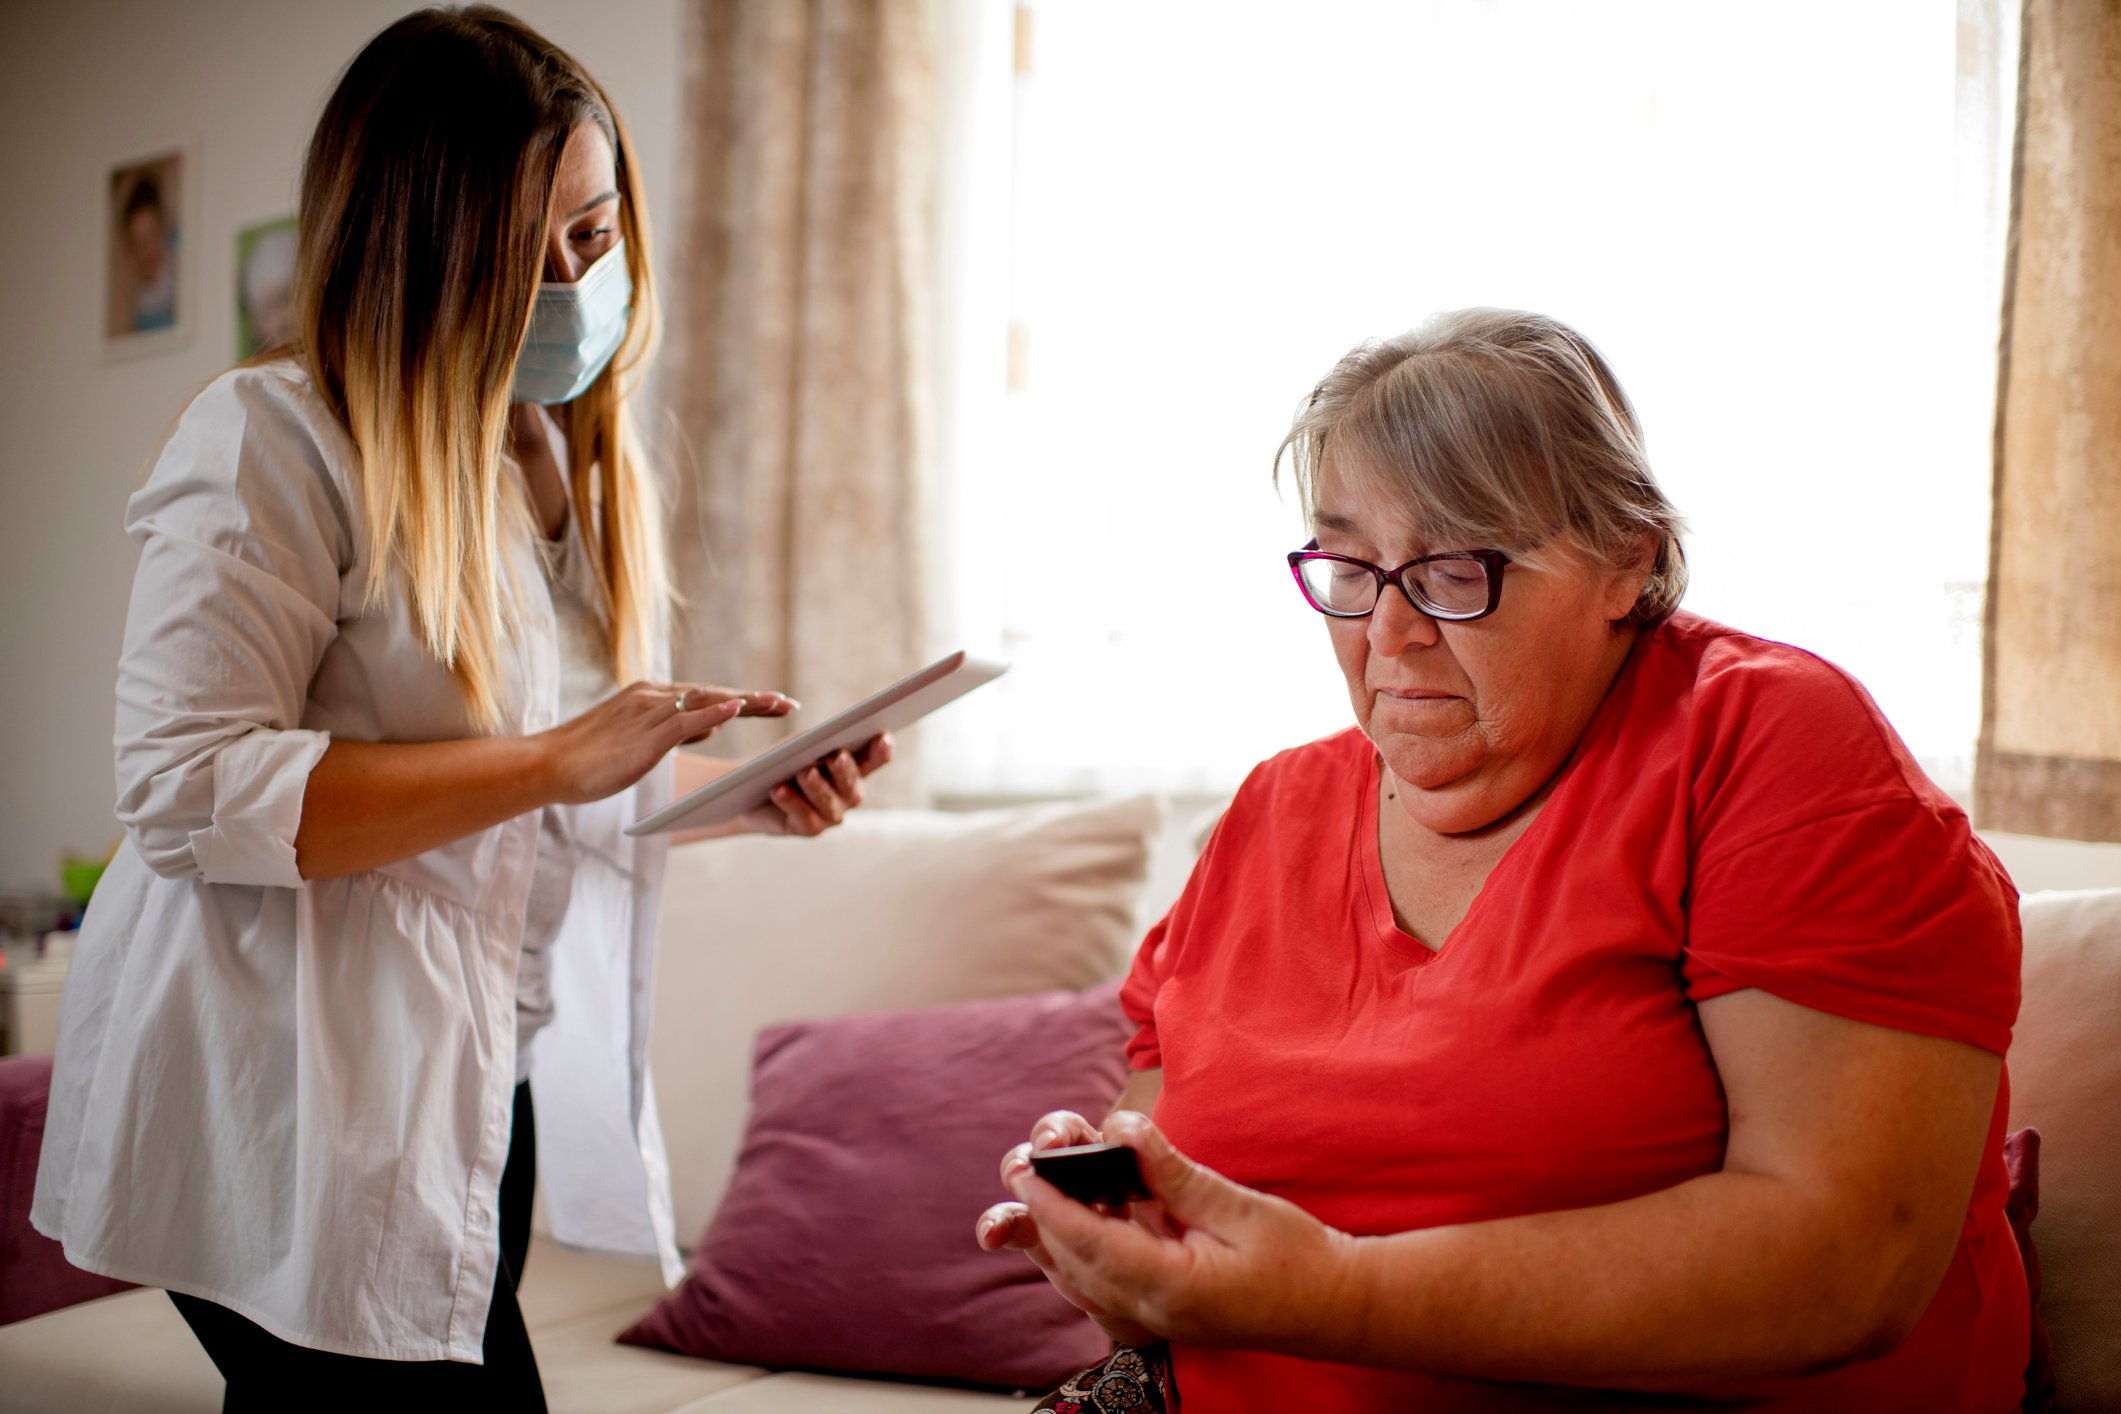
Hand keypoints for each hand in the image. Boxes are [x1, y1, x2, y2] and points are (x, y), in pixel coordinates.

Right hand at [538, 681, 794, 805]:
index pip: (707, 695)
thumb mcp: (639, 740)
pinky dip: (714, 714)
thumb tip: (710, 725)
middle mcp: (653, 697)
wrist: (547, 765)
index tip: (775, 702)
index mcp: (651, 698)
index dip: (743, 700)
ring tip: (779, 704)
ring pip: (707, 703)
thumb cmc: (589, 759)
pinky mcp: (643, 734)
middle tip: (790, 703)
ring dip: (746, 703)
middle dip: (755, 700)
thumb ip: (674, 730)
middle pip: (714, 694)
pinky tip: (739, 710)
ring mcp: (648, 713)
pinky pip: (685, 720)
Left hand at [727, 732, 893, 837]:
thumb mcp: (801, 744)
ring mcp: (831, 814)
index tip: (882, 737)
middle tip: (837, 756)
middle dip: (845, 771)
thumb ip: (816, 741)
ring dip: (818, 787)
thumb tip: (822, 740)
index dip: (881, 750)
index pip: (875, 759)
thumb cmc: (784, 761)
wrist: (754, 789)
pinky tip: (779, 789)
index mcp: (854, 768)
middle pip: (852, 784)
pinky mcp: (809, 829)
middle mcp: (848, 794)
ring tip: (805, 773)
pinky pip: (804, 817)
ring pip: (829, 803)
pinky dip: (791, 802)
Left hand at [994, 1110, 1361, 1350]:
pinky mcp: (1163, 1312)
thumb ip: (1172, 1172)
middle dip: (1041, 1215)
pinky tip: (1088, 1215)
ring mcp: (1157, 1319)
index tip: (1023, 1169)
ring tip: (1044, 1185)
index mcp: (1170, 1285)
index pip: (1089, 1241)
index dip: (1050, 1202)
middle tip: (1022, 1165)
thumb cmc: (1298, 1258)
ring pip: (1083, 1280)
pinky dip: (1085, 1250)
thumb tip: (1124, 1128)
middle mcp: (1153, 1310)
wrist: (1336, 1307)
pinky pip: (1105, 1286)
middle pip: (1073, 1264)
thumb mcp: (1236, 1204)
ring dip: (1059, 1234)